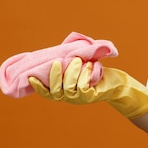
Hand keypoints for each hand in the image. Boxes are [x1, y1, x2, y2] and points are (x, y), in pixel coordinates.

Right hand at [29, 57, 147, 118]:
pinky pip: (82, 88)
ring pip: (68, 89)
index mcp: (63, 90)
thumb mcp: (81, 65)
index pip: (46, 92)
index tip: (31, 76)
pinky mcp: (90, 97)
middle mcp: (68, 96)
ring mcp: (79, 98)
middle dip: (54, 76)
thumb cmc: (96, 71)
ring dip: (71, 73)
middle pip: (54, 91)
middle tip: (57, 62)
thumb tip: (62, 49)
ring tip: (77, 61)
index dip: (37, 86)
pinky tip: (90, 66)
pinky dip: (84, 75)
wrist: (116, 82)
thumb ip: (69, 60)